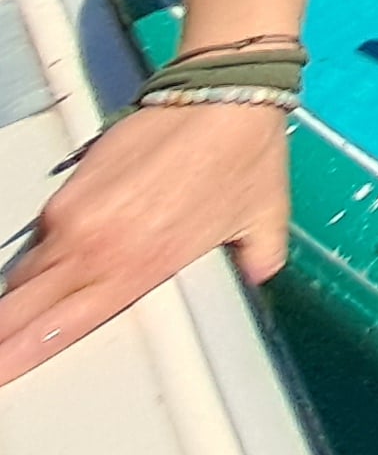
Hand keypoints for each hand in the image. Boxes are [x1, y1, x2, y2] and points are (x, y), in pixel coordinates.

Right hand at [0, 101, 289, 385]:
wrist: (224, 94)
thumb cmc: (245, 156)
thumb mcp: (262, 222)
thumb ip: (253, 262)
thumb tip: (257, 279)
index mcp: (137, 268)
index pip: (59, 328)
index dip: (20, 354)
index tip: (1, 373)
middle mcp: (94, 247)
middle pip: (21, 306)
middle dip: (3, 334)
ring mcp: (74, 215)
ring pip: (26, 273)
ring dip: (23, 295)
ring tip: (19, 313)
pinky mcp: (70, 186)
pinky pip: (41, 233)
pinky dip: (43, 252)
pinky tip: (54, 260)